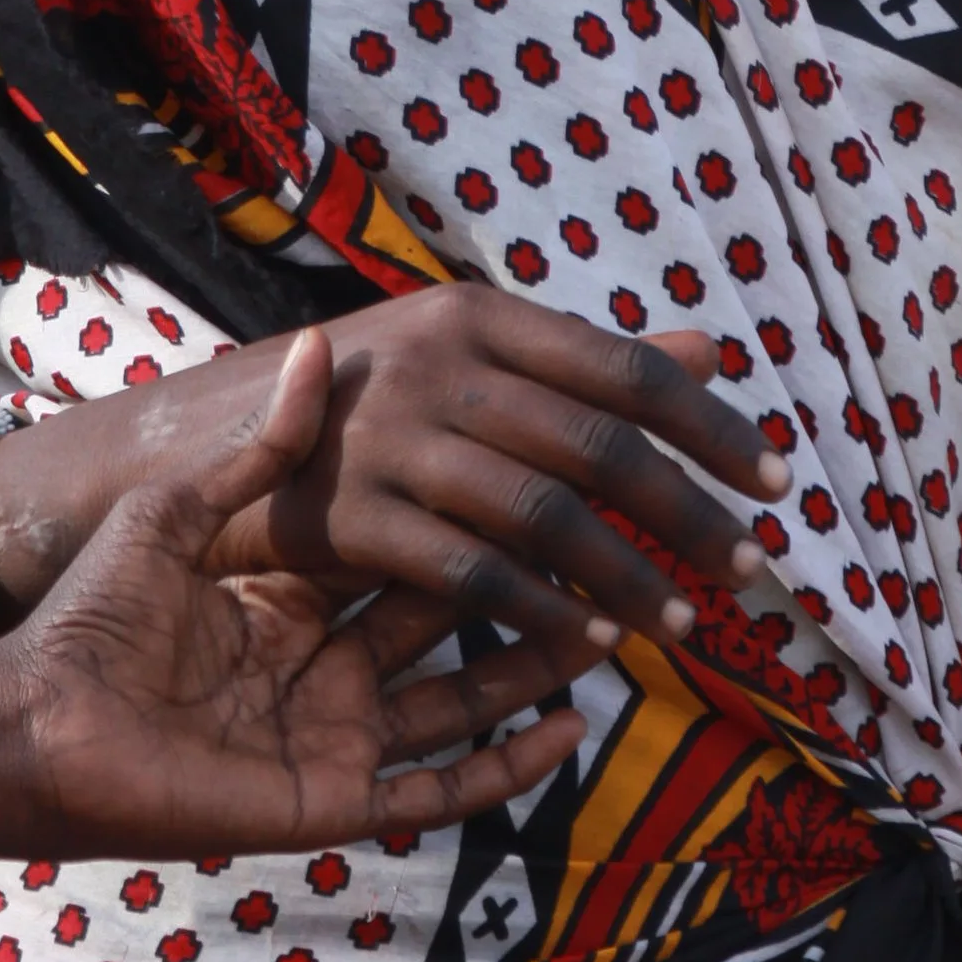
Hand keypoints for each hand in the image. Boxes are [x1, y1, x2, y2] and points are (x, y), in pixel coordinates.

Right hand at [0, 291, 788, 654]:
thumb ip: (582, 363)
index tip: (775, 479)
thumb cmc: (351, 404)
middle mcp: (443, 361)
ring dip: (626, 579)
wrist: (186, 440)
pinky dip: (536, 611)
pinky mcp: (350, 510)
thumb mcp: (461, 358)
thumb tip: (713, 345)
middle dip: (689, 517)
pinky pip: (468, 572)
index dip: (709, 425)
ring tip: (683, 629)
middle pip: (600, 446)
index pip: (624, 369)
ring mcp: (393, 435)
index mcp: (479, 315)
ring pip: (544, 515)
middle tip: (754, 572)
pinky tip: (585, 646)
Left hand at [0, 331, 591, 858]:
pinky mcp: (332, 797)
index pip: (412, 547)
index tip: (549, 465)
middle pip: (455, 622)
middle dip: (532, 585)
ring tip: (621, 626)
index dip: (480, 515)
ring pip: (467, 705)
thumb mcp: (182, 511)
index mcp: (295, 598)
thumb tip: (318, 344)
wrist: (33, 723)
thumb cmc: (91, 614)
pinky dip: (506, 765)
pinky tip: (569, 730)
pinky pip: (438, 789)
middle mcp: (329, 667)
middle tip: (610, 539)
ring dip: (540, 668)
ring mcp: (337, 736)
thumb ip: (264, 448)